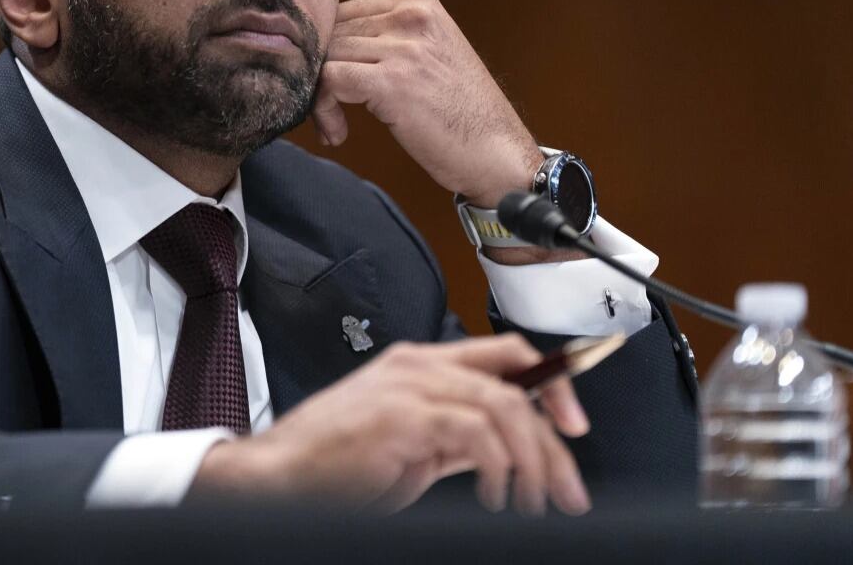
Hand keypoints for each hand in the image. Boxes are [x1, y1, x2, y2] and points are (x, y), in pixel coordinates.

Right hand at [189, 334, 590, 515]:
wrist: (279, 475)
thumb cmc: (333, 464)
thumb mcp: (411, 447)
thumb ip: (457, 437)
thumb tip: (507, 448)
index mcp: (418, 365)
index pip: (504, 353)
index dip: (551, 383)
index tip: (573, 425)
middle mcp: (418, 365)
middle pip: (515, 378)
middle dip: (554, 434)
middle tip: (568, 486)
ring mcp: (410, 385)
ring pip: (504, 405)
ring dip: (532, 459)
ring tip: (532, 500)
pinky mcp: (404, 414)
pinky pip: (476, 433)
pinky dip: (498, 467)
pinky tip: (495, 494)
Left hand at [312, 0, 541, 207]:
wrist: (497, 153)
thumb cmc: (461, 113)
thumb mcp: (429, 54)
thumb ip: (387, 38)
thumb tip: (330, 43)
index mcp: (418, 2)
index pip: (344, 13)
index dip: (328, 50)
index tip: (333, 84)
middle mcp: (411, 15)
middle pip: (332, 34)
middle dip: (320, 73)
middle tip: (330, 111)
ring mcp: (403, 46)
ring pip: (325, 56)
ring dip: (319, 95)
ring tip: (335, 125)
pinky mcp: (391, 80)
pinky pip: (329, 81)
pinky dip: (322, 108)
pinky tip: (338, 132)